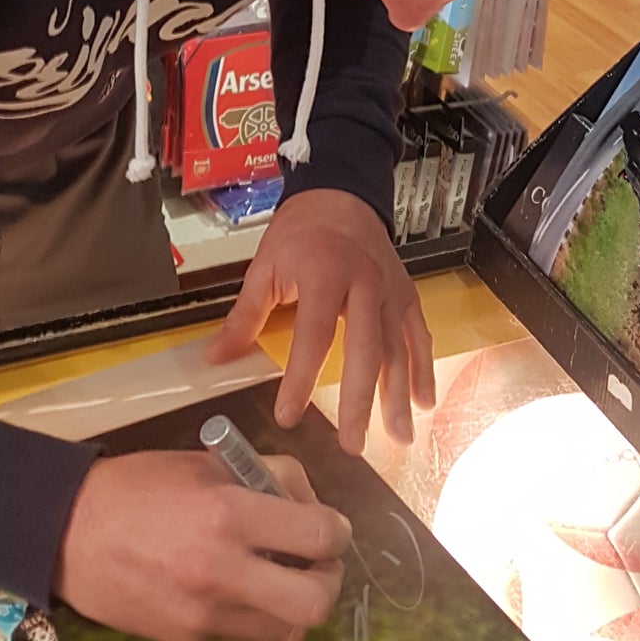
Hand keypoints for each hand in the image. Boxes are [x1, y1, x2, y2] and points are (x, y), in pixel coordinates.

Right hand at [54, 450, 348, 640]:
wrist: (67, 533)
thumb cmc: (138, 487)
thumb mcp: (206, 463)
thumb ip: (265, 478)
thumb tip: (309, 504)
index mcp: (228, 515)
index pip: (319, 535)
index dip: (337, 531)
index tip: (330, 528)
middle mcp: (223, 572)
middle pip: (316, 603)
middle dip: (328, 580)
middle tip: (315, 562)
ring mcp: (206, 615)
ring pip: (288, 630)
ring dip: (294, 604)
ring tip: (277, 577)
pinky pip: (249, 639)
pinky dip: (258, 617)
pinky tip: (239, 591)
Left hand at [209, 190, 434, 453]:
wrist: (340, 196)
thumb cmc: (300, 232)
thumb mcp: (265, 268)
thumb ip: (244, 317)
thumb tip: (216, 358)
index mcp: (324, 274)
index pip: (314, 335)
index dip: (302, 378)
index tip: (288, 415)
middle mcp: (364, 284)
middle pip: (366, 351)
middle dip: (361, 401)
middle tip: (352, 444)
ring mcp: (390, 291)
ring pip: (398, 350)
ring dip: (398, 397)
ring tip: (396, 438)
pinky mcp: (406, 296)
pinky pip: (418, 337)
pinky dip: (423, 371)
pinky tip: (423, 403)